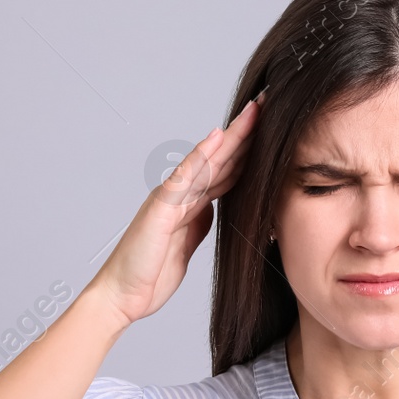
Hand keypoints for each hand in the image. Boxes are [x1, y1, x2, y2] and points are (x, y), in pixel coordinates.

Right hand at [90, 93, 262, 328]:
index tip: (275, 130)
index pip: (227, 171)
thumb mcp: (186, 245)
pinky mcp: (161, 207)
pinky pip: (184, 177)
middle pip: (221, 158)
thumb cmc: (150, 272)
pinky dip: (200, 156)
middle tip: (270, 104)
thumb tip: (215, 207)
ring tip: (254, 111)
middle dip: (247, 133)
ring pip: (207, 160)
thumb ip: (199, 222)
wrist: (122, 295)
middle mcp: (181, 194)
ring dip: (232, 136)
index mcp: (192, 204)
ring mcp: (171, 198)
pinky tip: (217, 137)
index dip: (250, 150)